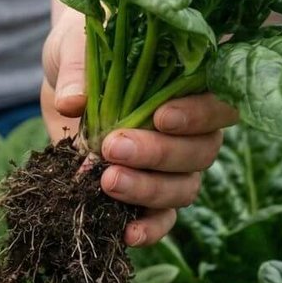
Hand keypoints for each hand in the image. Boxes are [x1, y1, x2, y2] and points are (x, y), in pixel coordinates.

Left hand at [41, 12, 238, 246]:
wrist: (62, 81)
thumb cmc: (82, 50)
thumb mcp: (74, 48)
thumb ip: (79, 69)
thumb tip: (72, 102)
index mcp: (192, 85)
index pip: (219, 103)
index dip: (198, 114)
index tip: (160, 117)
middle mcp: (193, 128)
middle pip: (201, 151)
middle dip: (158, 154)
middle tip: (113, 147)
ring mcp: (173, 164)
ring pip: (185, 188)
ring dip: (149, 190)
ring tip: (107, 183)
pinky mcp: (146, 191)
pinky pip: (163, 218)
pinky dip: (149, 229)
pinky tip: (125, 234)